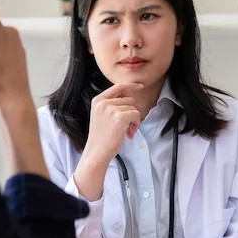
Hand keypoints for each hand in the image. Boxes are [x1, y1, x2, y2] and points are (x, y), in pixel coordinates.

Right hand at [73, 83, 142, 200]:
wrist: (96, 151)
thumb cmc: (100, 137)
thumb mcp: (100, 116)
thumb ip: (110, 105)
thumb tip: (129, 101)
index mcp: (98, 100)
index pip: (117, 87)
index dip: (130, 85)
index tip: (140, 86)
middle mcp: (103, 102)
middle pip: (128, 100)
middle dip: (130, 112)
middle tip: (126, 126)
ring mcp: (111, 109)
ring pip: (133, 108)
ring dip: (134, 120)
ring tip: (126, 132)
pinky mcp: (120, 117)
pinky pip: (136, 115)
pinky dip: (136, 124)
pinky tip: (129, 134)